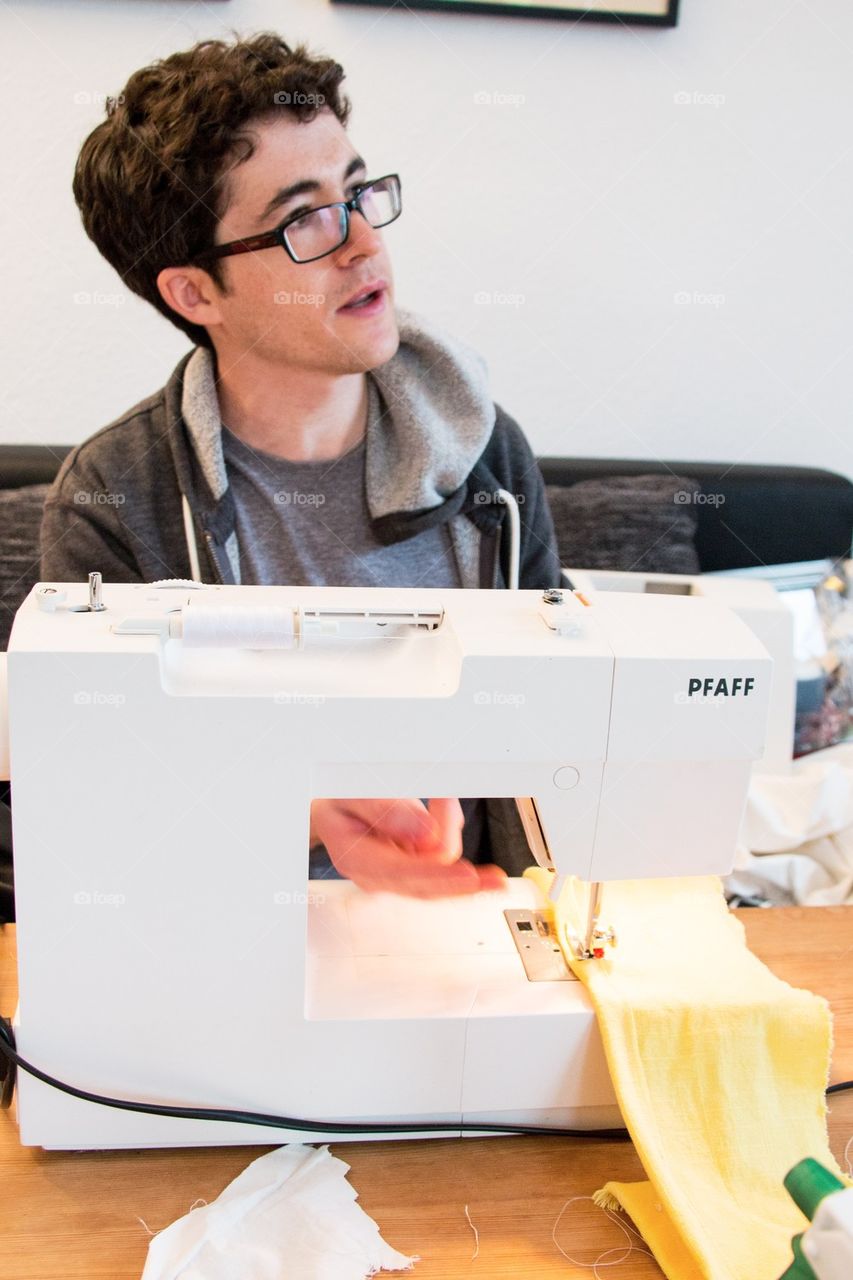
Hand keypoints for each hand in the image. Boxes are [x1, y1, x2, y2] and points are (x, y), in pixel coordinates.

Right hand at [309, 797, 506, 897]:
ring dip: (452, 833)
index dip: (439, 876)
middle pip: (429, 886)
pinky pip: (442, 857)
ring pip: (440, 869)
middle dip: (463, 878)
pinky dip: (450, 831)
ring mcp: (397, 874)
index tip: (468, 875)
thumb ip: (386, 813)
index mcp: (357, 859)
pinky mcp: (412, 868)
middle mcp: (378, 875)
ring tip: (443, 798)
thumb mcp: (353, 796)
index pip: (402, 874)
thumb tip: (426, 835)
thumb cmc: (338, 802)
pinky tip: (442, 808)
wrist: (329, 809)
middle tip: (495, 878)